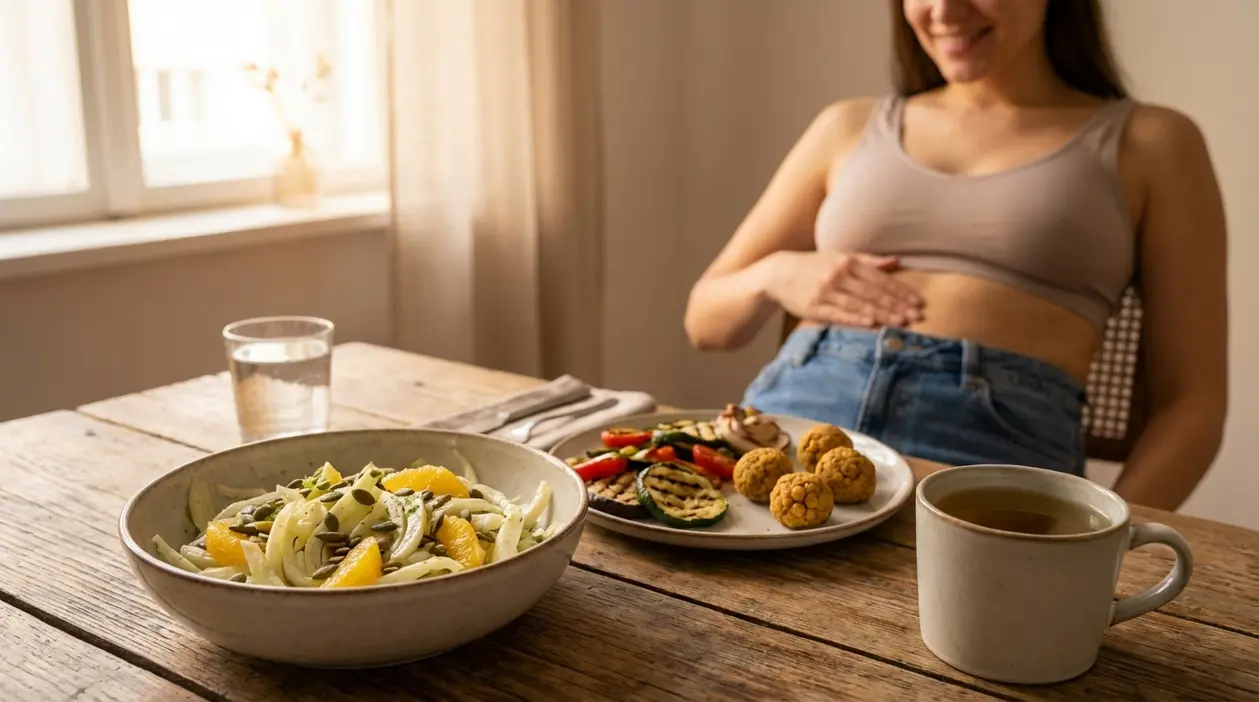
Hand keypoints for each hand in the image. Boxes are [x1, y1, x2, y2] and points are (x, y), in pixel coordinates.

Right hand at [763, 251, 922, 327]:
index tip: (917, 301)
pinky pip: (839, 314)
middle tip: (916, 315)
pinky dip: (856, 319)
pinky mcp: (814, 307)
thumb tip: (896, 261)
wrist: (778, 274)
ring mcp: (826, 291)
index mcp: (847, 262)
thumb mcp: (839, 256)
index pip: (880, 278)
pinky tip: (872, 324)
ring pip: (860, 304)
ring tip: (901, 323)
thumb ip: (868, 260)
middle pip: (873, 292)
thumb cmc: (813, 266)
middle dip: (897, 304)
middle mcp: (838, 275)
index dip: (900, 290)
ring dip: (882, 314)